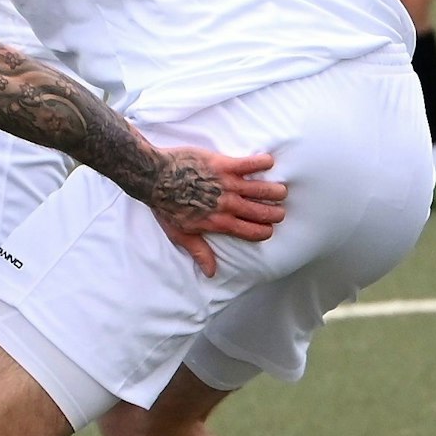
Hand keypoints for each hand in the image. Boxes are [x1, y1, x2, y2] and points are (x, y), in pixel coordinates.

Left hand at [142, 150, 286, 276]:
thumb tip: (210, 273)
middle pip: (261, 212)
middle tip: (280, 211)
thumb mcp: (180, 234)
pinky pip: (249, 164)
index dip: (265, 231)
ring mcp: (226, 184)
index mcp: (219, 223)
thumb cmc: (164, 206)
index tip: (269, 229)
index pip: (252, 232)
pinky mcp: (223, 164)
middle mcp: (227, 205)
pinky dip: (262, 163)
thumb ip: (199, 252)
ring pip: (261, 189)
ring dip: (275, 191)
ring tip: (281, 191)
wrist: (153, 177)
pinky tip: (269, 162)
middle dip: (275, 213)